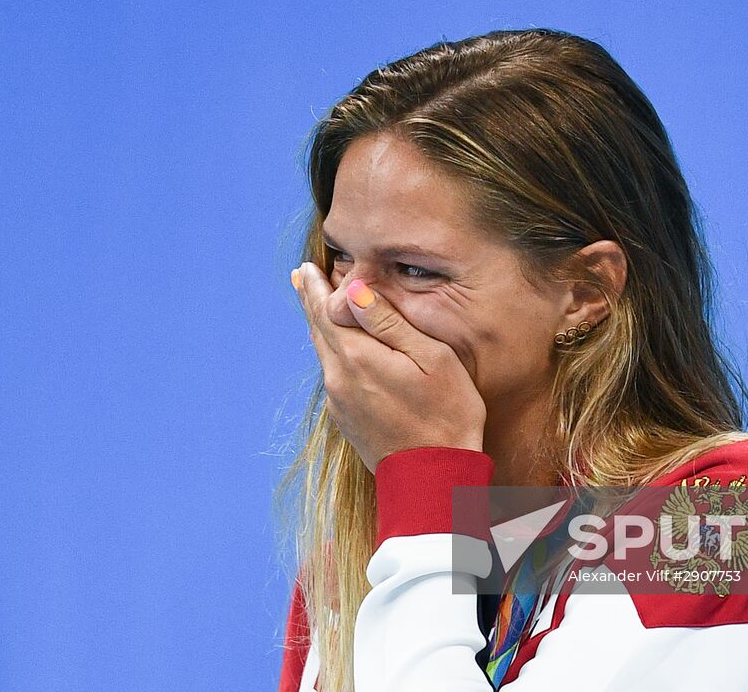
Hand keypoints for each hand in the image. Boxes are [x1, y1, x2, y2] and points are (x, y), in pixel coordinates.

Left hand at [291, 262, 485, 472]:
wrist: (434, 480)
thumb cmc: (446, 415)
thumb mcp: (431, 359)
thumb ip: (390, 323)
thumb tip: (354, 290)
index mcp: (357, 358)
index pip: (327, 312)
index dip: (317, 288)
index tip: (307, 268)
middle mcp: (339, 379)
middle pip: (319, 331)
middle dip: (311, 302)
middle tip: (300, 277)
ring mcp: (340, 403)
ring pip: (324, 353)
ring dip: (319, 326)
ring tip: (315, 306)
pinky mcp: (347, 420)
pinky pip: (333, 375)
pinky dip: (332, 352)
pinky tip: (338, 349)